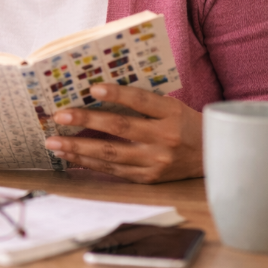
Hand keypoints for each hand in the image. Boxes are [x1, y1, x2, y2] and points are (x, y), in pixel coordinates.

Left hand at [44, 84, 202, 182]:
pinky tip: (70, 157)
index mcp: (172, 114)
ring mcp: (156, 162)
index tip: (92, 89)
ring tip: (53, 143)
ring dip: (78, 148)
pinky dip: (89, 164)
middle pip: (120, 128)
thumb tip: (97, 92)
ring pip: (111, 154)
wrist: (214, 157)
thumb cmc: (185, 124)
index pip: (141, 101)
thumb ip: (142, 100)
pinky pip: (113, 170)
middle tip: (60, 116)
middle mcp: (165, 139)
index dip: (117, 94)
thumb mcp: (171, 106)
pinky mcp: (149, 178)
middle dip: (86, 122)